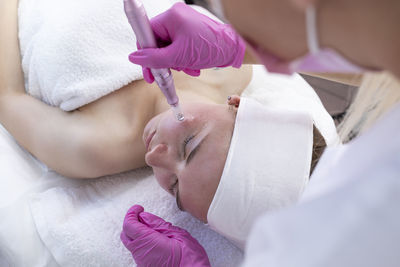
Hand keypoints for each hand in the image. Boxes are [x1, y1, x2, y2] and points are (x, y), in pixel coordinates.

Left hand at [120, 205, 210, 266]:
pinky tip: (157, 242)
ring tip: (155, 230)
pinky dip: (144, 244)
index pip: (129, 224)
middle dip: (132, 222)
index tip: (139, 208)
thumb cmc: (189, 257)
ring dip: (138, 234)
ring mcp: (142, 262)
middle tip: (144, 216)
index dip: (132, 213)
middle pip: (125, 234)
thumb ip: (158, 224)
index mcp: (147, 241)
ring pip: (132, 244)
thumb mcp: (177, 234)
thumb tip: (144, 216)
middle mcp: (140, 253)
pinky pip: (139, 253)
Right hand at [129, 3, 245, 82]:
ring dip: (175, 62)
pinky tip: (192, 66)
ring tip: (187, 68)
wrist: (232, 49)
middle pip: (158, 42)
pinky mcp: (190, 31)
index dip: (145, 53)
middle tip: (165, 75)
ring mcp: (184, 23)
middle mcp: (176, 16)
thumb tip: (134, 58)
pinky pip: (178, 46)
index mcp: (171, 16)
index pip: (147, 34)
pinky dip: (183, 59)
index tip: (148, 70)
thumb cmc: (209, 48)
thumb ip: (154, 59)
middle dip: (164, 60)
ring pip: (168, 47)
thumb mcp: (178, 57)